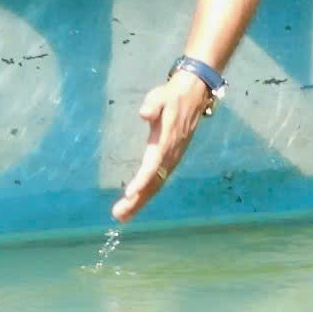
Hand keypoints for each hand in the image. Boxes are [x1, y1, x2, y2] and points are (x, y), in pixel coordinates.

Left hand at [110, 68, 212, 222]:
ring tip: (122, 216)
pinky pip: (158, 181)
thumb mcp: (161, 96)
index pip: (153, 165)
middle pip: (153, 182)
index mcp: (165, 141)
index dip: (142, 180)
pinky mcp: (170, 160)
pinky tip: (135, 203)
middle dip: (137, 200)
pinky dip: (147, 194)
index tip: (130, 193)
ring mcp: (171, 159)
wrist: (192, 97)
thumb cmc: (171, 96)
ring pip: (156, 185)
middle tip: (119, 215)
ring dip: (140, 201)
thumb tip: (144, 113)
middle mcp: (169, 155)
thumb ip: (152, 105)